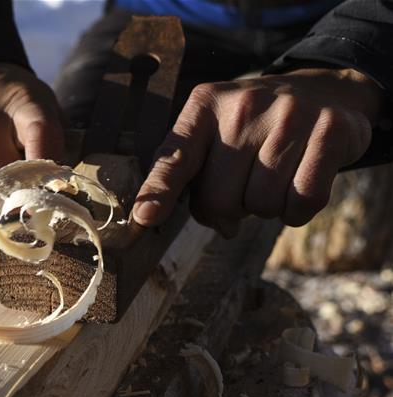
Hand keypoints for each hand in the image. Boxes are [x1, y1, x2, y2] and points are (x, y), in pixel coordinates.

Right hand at [0, 57, 64, 213]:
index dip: (49, 171)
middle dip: (13, 193)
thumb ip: (57, 146)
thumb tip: (59, 197)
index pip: (42, 137)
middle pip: (4, 183)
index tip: (52, 194)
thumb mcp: (41, 107)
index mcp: (22, 101)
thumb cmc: (9, 106)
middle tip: (14, 186)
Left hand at [133, 68, 382, 235]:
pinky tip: (297, 189)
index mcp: (204, 105)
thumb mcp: (212, 133)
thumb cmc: (254, 127)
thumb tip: (217, 224)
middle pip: (220, 198)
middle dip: (228, 210)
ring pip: (262, 205)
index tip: (144, 218)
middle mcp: (244, 105)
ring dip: (265, 209)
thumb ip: (192, 176)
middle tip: (242, 190)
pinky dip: (297, 212)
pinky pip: (303, 201)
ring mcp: (290, 115)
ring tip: (271, 180)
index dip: (159, 192)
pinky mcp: (330, 131)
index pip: (175, 157)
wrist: (323, 92)